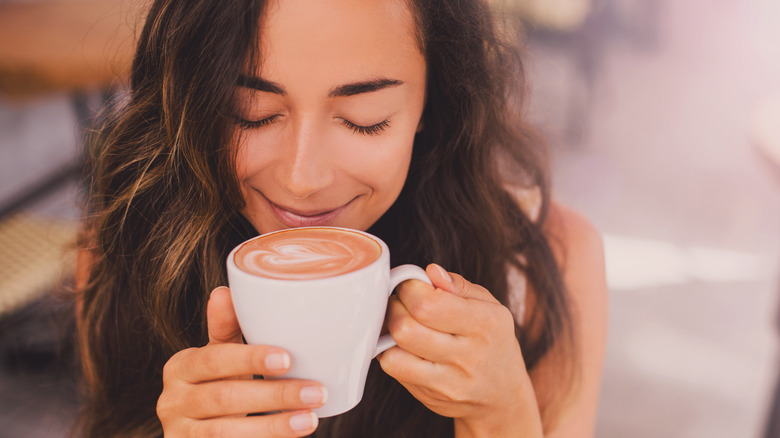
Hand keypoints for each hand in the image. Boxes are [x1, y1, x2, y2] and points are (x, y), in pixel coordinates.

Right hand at [156, 287, 327, 436]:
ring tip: (310, 420)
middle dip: (275, 395)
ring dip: (273, 427)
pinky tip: (291, 436)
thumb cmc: (217, 384)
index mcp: (180, 367)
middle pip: (225, 398)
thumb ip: (226, 329)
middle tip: (316, 392)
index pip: (214, 359)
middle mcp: (172, 401)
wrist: (199, 433)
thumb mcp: (219, 357)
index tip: (288, 359)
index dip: (250, 359)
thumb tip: (224, 291)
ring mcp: (180, 434)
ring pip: (226, 433)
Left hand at [378, 265, 540, 436]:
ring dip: (389, 332)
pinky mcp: (429, 397)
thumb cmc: (493, 342)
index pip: (428, 304)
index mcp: (485, 324)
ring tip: (402, 323)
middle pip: (405, 328)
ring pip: (393, 353)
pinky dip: (390, 352)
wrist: (503, 397)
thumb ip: (459, 285)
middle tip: (402, 303)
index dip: (410, 289)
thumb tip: (431, 272)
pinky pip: (394, 369)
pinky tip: (403, 345)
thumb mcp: (490, 306)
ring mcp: (448, 382)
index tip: (412, 286)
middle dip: (394, 307)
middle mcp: (467, 355)